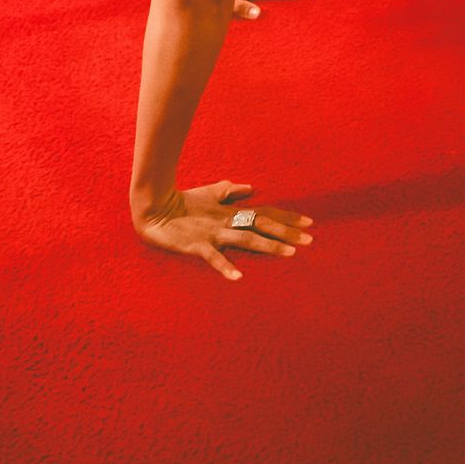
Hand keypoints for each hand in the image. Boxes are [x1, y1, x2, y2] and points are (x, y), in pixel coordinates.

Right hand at [132, 180, 314, 280]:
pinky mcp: (197, 245)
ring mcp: (213, 233)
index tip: (309, 222)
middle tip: (310, 239)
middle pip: (262, 224)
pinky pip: (213, 257)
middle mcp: (227, 220)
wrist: (154, 207)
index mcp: (230, 211)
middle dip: (287, 232)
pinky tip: (238, 276)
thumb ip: (231, 192)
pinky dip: (225, 265)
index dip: (287, 217)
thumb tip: (252, 188)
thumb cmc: (183, 202)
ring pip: (246, 238)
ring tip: (290, 253)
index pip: (264, 212)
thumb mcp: (209, 193)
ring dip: (268, 245)